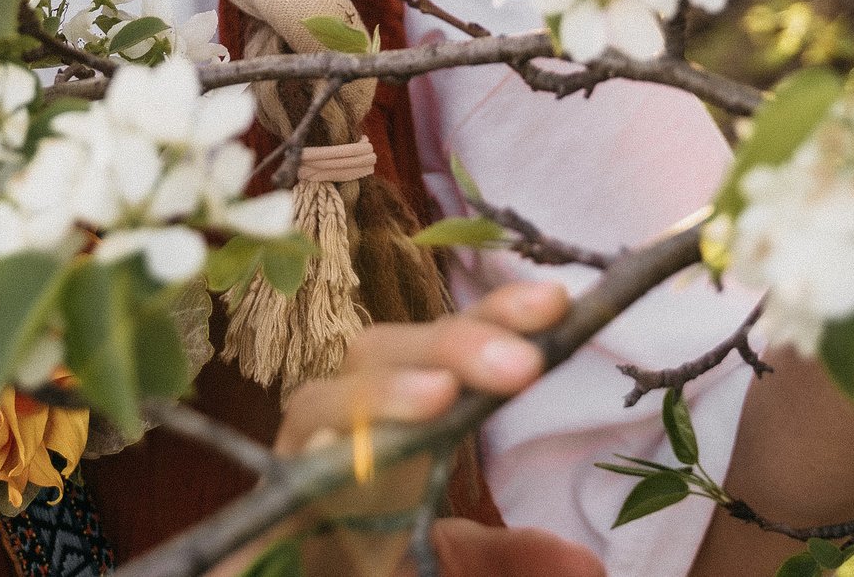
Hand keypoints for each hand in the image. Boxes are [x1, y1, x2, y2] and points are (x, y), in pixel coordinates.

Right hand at [213, 282, 602, 576]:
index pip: (450, 342)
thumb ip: (508, 550)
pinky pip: (289, 457)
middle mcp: (347, 411)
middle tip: (523, 364)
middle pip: (387, 350)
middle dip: (455, 344)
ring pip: (331, 395)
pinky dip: (320, 444)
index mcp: (401, 405)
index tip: (556, 303)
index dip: (498, 314)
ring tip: (442, 398)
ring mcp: (303, 448)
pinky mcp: (270, 489)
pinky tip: (355, 451)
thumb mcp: (455, 550)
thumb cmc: (374, 551)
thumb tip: (583, 565)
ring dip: (388, 391)